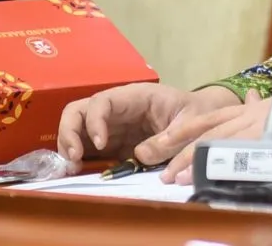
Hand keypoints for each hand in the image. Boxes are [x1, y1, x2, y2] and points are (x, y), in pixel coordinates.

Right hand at [57, 83, 239, 162]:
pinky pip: (88, 149)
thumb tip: (139, 155)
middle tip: (73, 159)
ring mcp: (112, 126)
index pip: (102, 101)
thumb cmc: (197, 112)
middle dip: (69, 133)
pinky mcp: (113, 144)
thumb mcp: (190, 122)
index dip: (94, 121)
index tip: (101, 144)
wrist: (203, 119)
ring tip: (72, 170)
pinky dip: (79, 160)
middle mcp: (117, 109)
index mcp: (135, 97)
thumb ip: (169, 138)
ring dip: (69, 148)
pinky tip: (78, 174)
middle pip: (78, 111)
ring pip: (76, 129)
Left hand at [149, 90, 271, 185]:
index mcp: (249, 110)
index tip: (162, 141)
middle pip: (211, 134)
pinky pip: (246, 158)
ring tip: (181, 178)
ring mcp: (261, 129)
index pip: (210, 119)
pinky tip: (214, 180)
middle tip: (167, 173)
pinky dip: (228, 170)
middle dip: (186, 153)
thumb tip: (250, 95)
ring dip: (201, 162)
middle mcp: (250, 117)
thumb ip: (259, 104)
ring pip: (223, 145)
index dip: (184, 129)